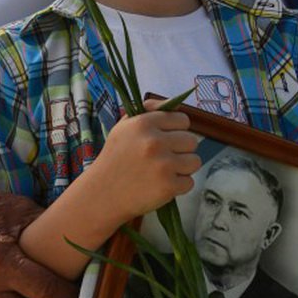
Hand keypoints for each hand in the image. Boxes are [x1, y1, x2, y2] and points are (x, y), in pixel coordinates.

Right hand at [91, 101, 200, 224]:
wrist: (102, 193)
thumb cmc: (115, 158)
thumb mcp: (124, 127)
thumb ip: (148, 111)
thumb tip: (173, 104)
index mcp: (144, 123)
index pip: (182, 120)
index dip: (177, 130)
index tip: (168, 138)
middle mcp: (155, 141)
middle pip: (192, 140)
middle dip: (181, 149)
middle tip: (165, 157)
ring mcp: (163, 165)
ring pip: (195, 161)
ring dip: (183, 168)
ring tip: (165, 171)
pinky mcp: (168, 186)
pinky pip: (189, 182)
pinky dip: (178, 186)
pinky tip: (162, 185)